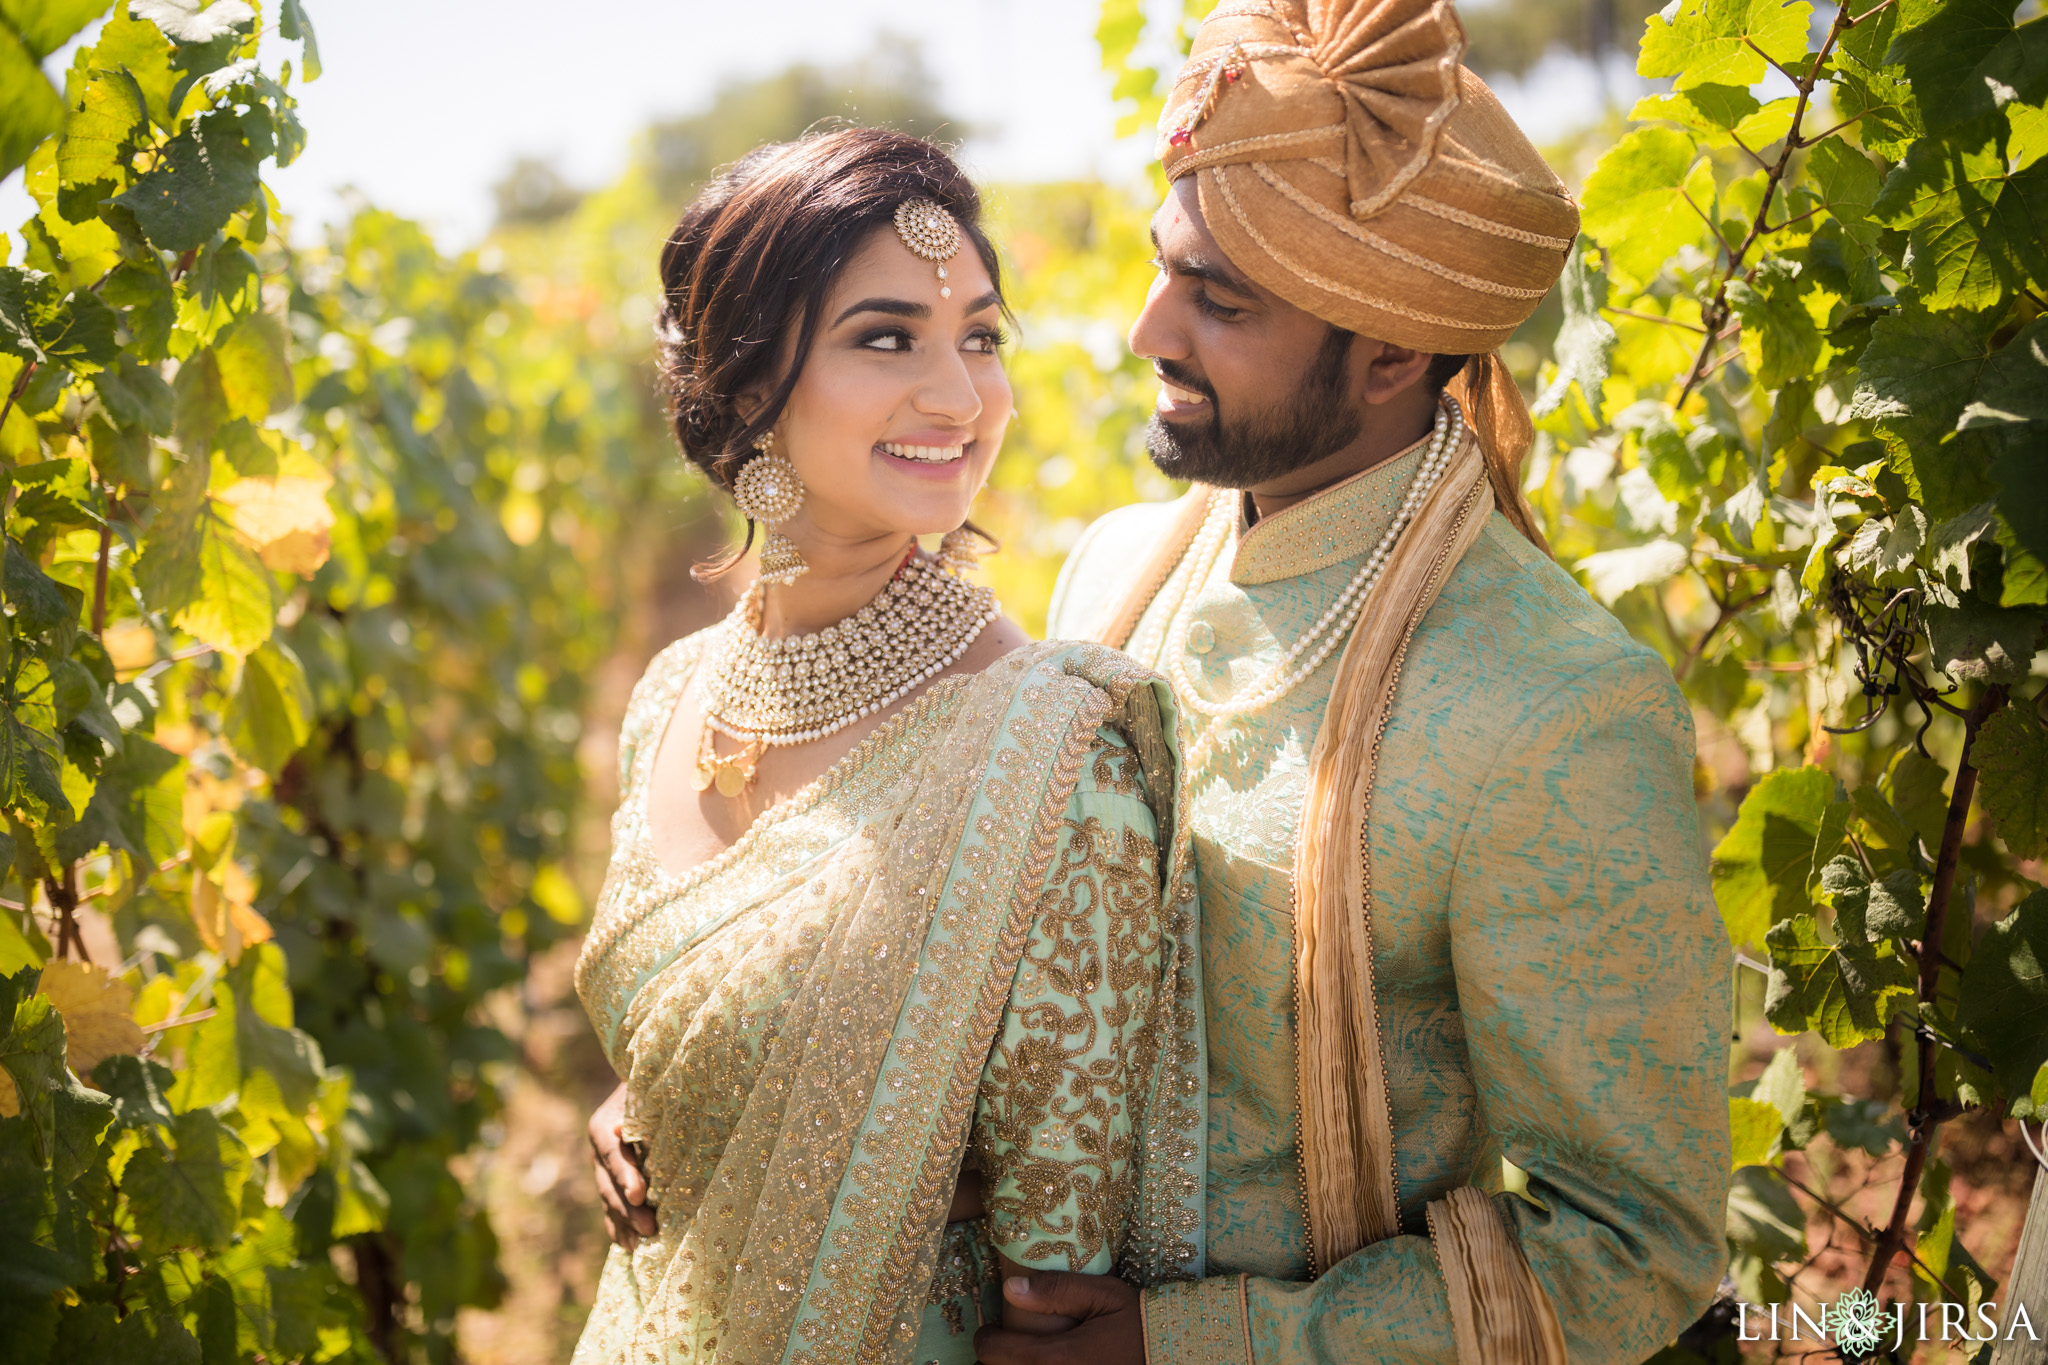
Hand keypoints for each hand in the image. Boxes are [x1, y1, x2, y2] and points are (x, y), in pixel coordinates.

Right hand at [587, 1082, 655, 1249]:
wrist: (646, 1082)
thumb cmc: (652, 1087)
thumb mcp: (646, 1095)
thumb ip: (639, 1114)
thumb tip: (621, 1130)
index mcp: (602, 1127)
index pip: (613, 1155)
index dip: (625, 1176)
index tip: (640, 1196)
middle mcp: (598, 1150)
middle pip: (609, 1184)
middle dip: (629, 1209)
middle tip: (650, 1229)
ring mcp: (601, 1168)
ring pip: (609, 1200)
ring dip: (624, 1223)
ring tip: (640, 1245)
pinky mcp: (611, 1180)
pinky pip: (611, 1206)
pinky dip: (619, 1226)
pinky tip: (627, 1245)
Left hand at [973, 1270, 1144, 1364]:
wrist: (1172, 1352)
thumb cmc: (1137, 1322)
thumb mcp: (1103, 1295)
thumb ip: (1056, 1291)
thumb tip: (1009, 1289)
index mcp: (1057, 1357)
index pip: (994, 1353)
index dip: (986, 1339)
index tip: (992, 1330)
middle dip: (1000, 1360)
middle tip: (1010, 1344)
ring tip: (1026, 1356)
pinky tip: (1049, 1364)